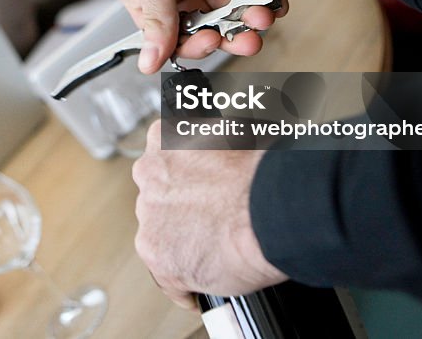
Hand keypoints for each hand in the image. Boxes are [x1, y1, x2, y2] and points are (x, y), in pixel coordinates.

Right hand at [113, 0, 286, 73]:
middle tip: (246, 39)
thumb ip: (156, 18)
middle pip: (205, 28)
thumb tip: (147, 64)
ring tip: (264, 16)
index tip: (210, 42)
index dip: (191, 45)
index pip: (169, 36)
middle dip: (228, 36)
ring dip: (250, 17)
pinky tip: (276, 2)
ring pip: (231, 11)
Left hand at [131, 122, 286, 307]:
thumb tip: (230, 152)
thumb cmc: (263, 173)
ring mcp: (150, 217)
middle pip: (159, 197)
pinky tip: (202, 287)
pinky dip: (186, 285)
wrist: (272, 211)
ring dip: (181, 244)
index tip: (202, 189)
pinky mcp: (158, 256)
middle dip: (181, 210)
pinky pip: (168, 278)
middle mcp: (149, 175)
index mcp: (164, 139)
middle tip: (213, 221)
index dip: (186, 177)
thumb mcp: (237, 134)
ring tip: (215, 253)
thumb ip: (216, 144)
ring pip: (160, 236)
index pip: (164, 160)